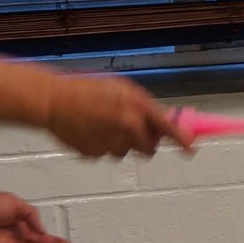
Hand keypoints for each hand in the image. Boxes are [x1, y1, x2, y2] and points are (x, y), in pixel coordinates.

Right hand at [41, 72, 189, 158]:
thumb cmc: (85, 89)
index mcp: (136, 105)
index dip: (182, 140)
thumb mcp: (120, 89)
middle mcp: (127, 125)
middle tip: (130, 130)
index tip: (191, 148)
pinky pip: (104, 154)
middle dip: (143, 143)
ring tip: (100, 123)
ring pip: (125, 152)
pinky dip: (100, 145)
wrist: (52, 100)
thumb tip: (161, 122)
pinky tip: (88, 129)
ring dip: (119, 142)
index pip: (167, 128)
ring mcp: (111, 142)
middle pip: (148, 149)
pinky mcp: (95, 153)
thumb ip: (141, 106)